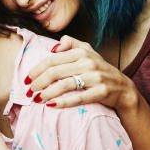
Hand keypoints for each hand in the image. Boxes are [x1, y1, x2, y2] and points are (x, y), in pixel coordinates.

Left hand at [25, 35, 140, 113]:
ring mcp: (95, 77)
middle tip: (28, 92)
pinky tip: (51, 105)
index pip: (52, 60)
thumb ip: (71, 44)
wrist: (123, 88)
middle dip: (38, 83)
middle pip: (55, 72)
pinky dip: (63, 102)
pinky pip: (78, 98)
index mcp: (82, 51)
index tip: (26, 79)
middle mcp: (88, 62)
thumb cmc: (100, 70)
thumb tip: (54, 46)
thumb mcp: (88, 52)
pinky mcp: (101, 92)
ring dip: (47, 93)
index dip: (36, 69)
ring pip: (64, 84)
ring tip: (36, 99)